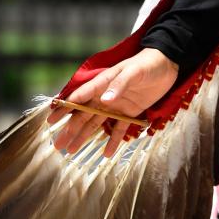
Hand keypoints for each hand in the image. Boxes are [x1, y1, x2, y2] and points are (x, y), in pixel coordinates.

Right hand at [47, 47, 178, 156]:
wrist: (167, 64)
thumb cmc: (147, 63)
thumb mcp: (133, 72)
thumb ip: (119, 85)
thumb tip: (105, 100)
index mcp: (103, 83)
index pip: (80, 97)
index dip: (65, 107)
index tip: (51, 119)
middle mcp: (106, 96)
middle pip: (84, 114)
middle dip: (70, 128)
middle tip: (58, 144)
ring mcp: (117, 105)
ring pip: (97, 123)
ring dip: (84, 136)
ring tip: (72, 150)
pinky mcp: (130, 113)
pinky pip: (119, 129)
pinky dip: (113, 141)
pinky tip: (106, 154)